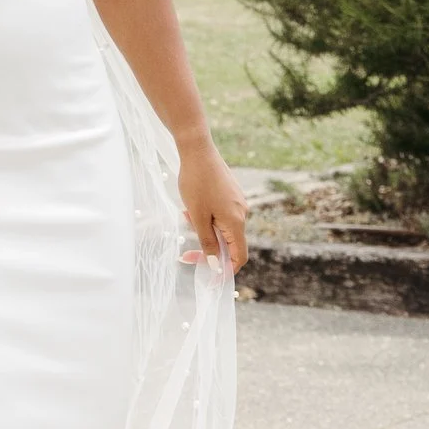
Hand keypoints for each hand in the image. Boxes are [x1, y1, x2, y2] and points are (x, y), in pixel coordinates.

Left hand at [177, 141, 246, 271]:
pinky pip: (221, 215)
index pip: (239, 256)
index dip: (226, 271)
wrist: (197, 150)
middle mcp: (242, 213)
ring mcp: (237, 203)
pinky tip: (191, 206)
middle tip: (186, 252)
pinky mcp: (231, 194)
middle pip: (230, 243)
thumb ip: (208, 242)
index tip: (210, 279)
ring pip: (223, 228)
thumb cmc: (196, 183)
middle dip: (208, 248)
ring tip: (186, 214)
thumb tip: (215, 264)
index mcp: (236, 222)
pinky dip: (207, 218)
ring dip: (204, 230)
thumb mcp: (198, 217)